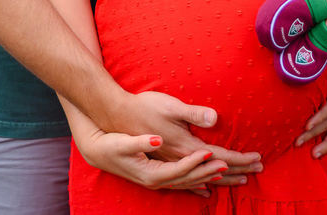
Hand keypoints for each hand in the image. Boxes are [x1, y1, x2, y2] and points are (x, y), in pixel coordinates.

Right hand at [74, 129, 228, 195]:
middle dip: (211, 173)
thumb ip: (142, 141)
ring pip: (188, 182)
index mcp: (151, 172)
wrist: (97, 149)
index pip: (181, 169)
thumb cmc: (112, 140)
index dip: (197, 162)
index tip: (212, 154)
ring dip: (207, 178)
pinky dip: (196, 183)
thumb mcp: (124, 140)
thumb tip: (156, 139)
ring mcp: (156, 181)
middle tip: (229, 166)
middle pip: (189, 179)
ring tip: (227, 174)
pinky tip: (206, 187)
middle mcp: (156, 181)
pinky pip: (182, 183)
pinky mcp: (156, 176)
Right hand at [114, 91, 263, 184]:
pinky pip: (186, 181)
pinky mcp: (161, 165)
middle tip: (259, 169)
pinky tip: (206, 190)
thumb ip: (192, 114)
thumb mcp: (169, 106)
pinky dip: (200, 185)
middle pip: (214, 171)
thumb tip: (214, 119)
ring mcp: (168, 166)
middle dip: (238, 170)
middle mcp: (177, 162)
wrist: (114, 119)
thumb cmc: (143, 108)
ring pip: (202, 178)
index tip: (258, 158)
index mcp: (184, 148)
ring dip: (223, 179)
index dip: (240, 159)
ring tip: (242, 180)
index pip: (219, 157)